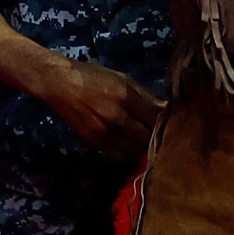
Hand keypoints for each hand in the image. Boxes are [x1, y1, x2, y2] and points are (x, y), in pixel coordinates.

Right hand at [40, 55, 164, 162]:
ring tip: (149, 142)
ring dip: (145, 148)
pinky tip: (132, 146)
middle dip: (159, 137)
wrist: (59, 84)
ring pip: (137, 152)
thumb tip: (168, 111)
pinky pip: (120, 157)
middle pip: (150, 139)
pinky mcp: (95, 143)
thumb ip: (147, 97)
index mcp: (126, 99)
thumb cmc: (93, 77)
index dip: (169, 121)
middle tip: (164, 134)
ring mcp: (105, 134)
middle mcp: (117, 119)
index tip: (175, 121)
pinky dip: (130, 154)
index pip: (158, 119)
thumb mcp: (124, 80)